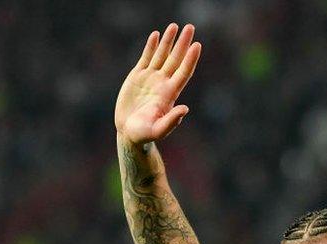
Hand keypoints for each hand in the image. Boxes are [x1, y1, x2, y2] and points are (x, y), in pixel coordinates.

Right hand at [115, 23, 200, 144]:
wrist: (128, 132)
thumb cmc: (144, 134)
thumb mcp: (157, 130)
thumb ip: (171, 121)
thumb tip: (185, 109)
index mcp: (169, 94)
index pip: (183, 73)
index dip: (190, 60)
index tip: (197, 45)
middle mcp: (162, 83)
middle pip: (175, 59)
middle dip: (183, 43)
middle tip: (190, 27)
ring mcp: (150, 78)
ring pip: (162, 55)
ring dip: (168, 41)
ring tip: (174, 26)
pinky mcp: (137, 76)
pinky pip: (146, 58)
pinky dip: (151, 46)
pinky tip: (156, 35)